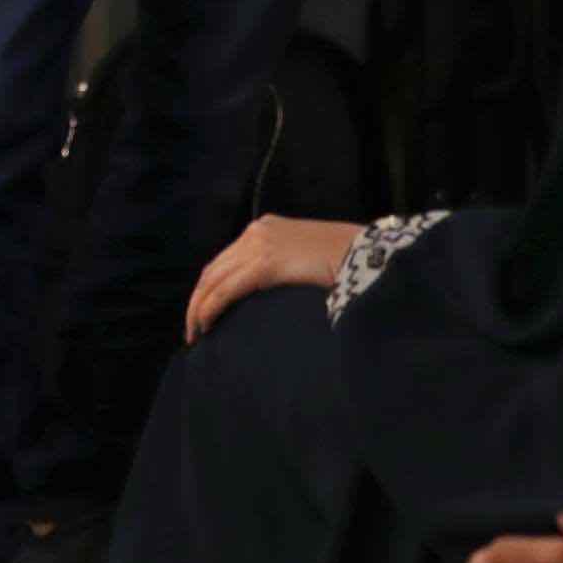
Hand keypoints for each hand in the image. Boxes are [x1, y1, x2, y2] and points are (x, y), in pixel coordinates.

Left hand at [184, 214, 365, 341]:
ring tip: (195, 334)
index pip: (226, 259)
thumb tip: (271, 291)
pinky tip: (205, 326)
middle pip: (214, 269)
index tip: (204, 310)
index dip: (211, 286)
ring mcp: (259, 245)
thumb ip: (285, 267)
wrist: (370, 254)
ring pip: (214, 280)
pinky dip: (210, 308)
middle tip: (192, 327)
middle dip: (198, 299)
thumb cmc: (349, 262)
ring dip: (199, 308)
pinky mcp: (265, 263)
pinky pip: (226, 289)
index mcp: (266, 228)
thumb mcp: (307, 258)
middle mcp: (257, 232)